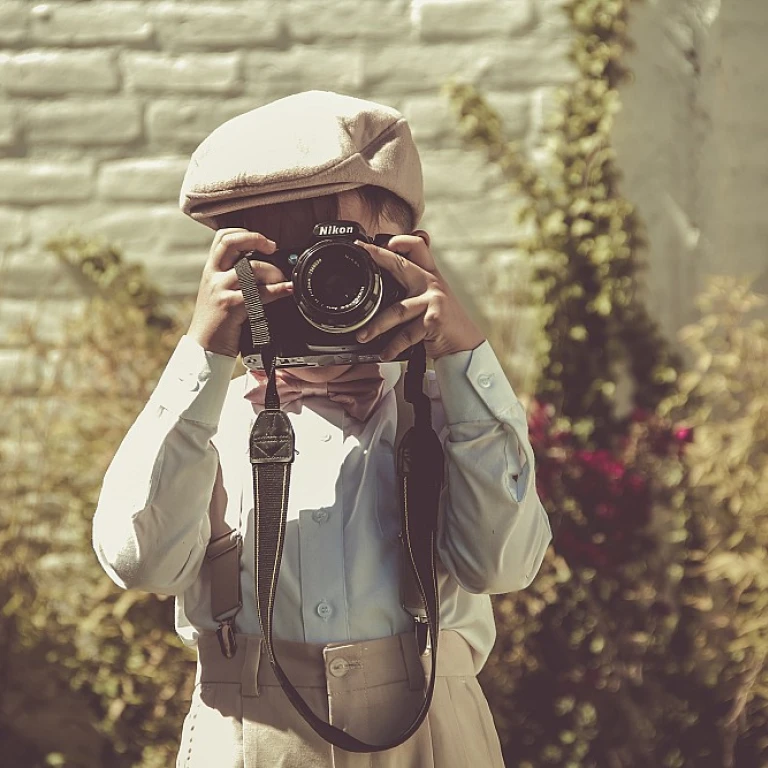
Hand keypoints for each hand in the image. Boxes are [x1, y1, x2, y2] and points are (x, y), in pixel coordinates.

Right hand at [187, 228, 292, 357]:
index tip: (262, 241)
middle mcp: (213, 276)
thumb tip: (263, 268)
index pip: (222, 237)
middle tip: (273, 247)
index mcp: (211, 270)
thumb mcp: (219, 293)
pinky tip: (287, 290)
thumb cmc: (217, 323)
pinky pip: (259, 292)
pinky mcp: (231, 305)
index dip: (243, 232)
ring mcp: (220, 289)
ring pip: (249, 268)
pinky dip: (277, 290)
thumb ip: (234, 278)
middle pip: (231, 242)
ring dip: (272, 271)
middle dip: (255, 239)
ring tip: (282, 279)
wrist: (204, 348)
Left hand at [354, 232, 484, 360]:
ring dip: (377, 325)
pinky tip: (384, 353)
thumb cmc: (441, 322)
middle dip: (380, 256)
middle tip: (362, 253)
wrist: (464, 344)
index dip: (399, 240)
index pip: (417, 246)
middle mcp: (431, 282)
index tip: (377, 241)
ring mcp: (434, 300)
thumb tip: (379, 286)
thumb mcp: (427, 299)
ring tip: (362, 335)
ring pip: (397, 310)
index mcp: (429, 274)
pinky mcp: (434, 319)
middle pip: (402, 264)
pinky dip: (393, 346)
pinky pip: (407, 334)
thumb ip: (409, 289)